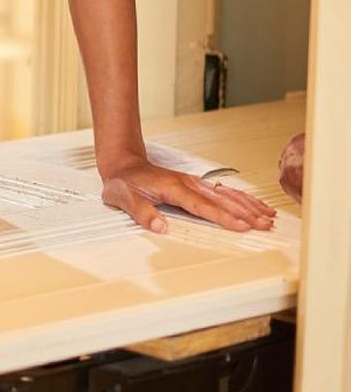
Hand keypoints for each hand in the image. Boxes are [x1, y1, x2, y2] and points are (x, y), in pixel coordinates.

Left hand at [99, 154, 276, 233]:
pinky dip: (241, 198)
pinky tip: (255, 205)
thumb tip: (161, 227)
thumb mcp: (122, 198)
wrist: (123, 165)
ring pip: (226, 195)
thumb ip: (140, 212)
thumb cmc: (123, 183)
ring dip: (248, 205)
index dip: (223, 217)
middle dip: (246, 213)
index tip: (242, 226)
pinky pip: (222, 192)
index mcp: (173, 188)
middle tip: (266, 225)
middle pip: (221, 200)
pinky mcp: (196, 185)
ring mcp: (193, 183)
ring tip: (269, 216)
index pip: (203, 206)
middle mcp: (187, 183)